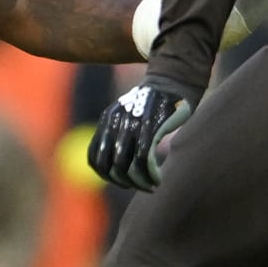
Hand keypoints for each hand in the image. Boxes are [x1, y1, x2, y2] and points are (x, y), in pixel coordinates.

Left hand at [88, 75, 197, 190]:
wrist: (173, 80)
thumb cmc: (153, 104)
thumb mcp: (129, 115)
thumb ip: (119, 135)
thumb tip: (115, 170)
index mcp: (107, 121)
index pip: (94, 158)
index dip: (105, 176)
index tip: (123, 182)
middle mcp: (117, 122)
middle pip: (111, 166)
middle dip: (126, 183)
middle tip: (142, 186)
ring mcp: (133, 124)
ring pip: (127, 167)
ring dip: (140, 182)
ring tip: (152, 184)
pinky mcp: (152, 126)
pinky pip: (145, 160)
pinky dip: (151, 175)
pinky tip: (158, 178)